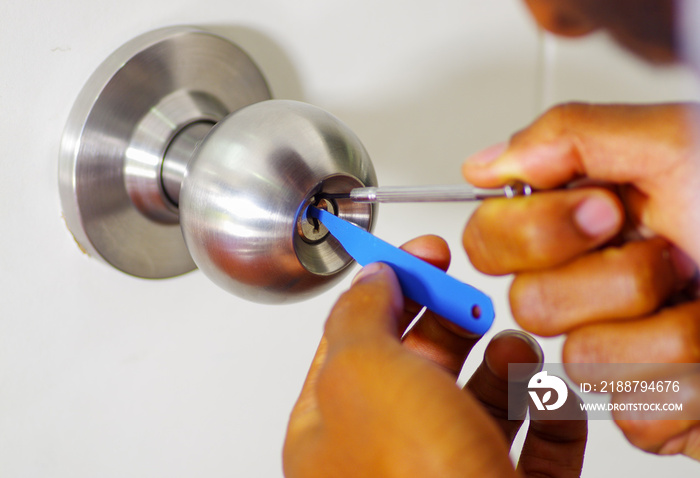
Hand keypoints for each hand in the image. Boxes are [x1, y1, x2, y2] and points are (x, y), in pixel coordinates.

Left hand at [283, 236, 585, 477]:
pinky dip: (549, 415)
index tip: (424, 252)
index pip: (357, 336)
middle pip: (422, 363)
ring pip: (481, 401)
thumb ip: (360, 317)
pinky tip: (553, 399)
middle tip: (472, 300)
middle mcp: (392, 453)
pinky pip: (537, 445)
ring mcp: (455, 477)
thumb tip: (369, 278)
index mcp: (336, 426)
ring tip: (514, 353)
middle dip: (451, 322)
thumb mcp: (365, 375)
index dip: (390, 285)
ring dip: (503, 366)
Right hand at [462, 102, 699, 458]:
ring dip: (666, 333)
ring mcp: (617, 346)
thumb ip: (571, 137)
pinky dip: (689, 387)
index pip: (489, 237)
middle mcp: (590, 284)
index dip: (535, 232)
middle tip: (674, 255)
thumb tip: (485, 164)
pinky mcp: (647, 406)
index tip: (607, 212)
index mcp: (584, 224)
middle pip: (529, 304)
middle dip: (615, 280)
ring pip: (582, 360)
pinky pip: (631, 411)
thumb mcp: (678, 146)